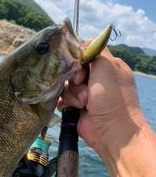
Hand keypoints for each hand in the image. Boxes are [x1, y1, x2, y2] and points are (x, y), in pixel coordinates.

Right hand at [57, 40, 143, 158]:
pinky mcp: (78, 107)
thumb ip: (96, 50)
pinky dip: (65, 103)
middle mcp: (97, 80)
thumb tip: (84, 44)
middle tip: (84, 88)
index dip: (79, 60)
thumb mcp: (108, 67)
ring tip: (82, 103)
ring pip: (67, 85)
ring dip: (72, 94)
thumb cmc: (112, 98)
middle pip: (73, 70)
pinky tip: (71, 107)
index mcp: (108, 68)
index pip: (86, 55)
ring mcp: (87, 95)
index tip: (80, 69)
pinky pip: (63, 99)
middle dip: (76, 80)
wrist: (112, 132)